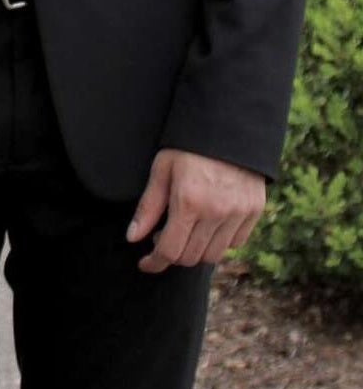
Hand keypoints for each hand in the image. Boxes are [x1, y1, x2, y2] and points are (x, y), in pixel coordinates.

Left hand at [127, 149, 266, 273]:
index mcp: (188, 202)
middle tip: (162, 237)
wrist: (230, 125)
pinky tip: (209, 225)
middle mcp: (216, 213)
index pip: (169, 251)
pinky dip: (220, 242)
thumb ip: (148, 207)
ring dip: (196, 251)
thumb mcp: (162, 170)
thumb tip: (133, 238)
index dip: (154, 262)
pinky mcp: (254, 211)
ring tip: (186, 230)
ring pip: (213, 255)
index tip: (145, 263)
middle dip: (172, 254)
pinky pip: (235, 243)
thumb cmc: (189, 146)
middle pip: (190, 257)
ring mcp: (238, 213)